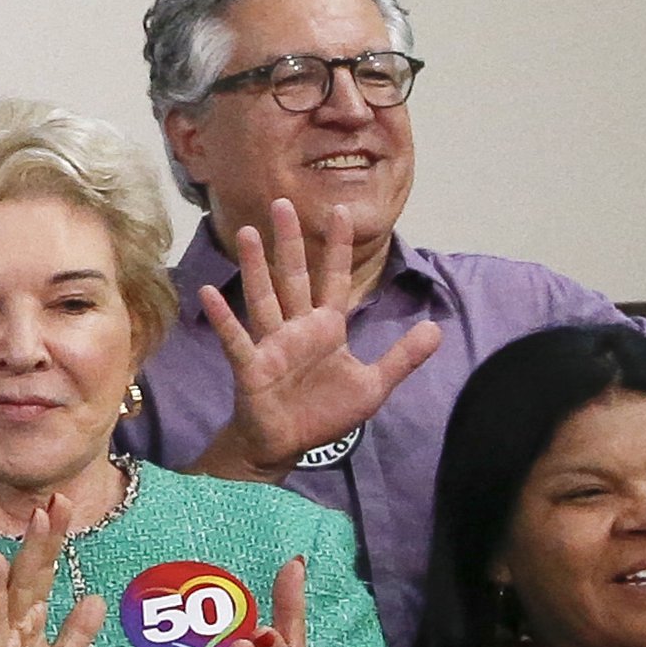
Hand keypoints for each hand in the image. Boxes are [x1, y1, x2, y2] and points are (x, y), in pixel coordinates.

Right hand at [0, 495, 106, 646]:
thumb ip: (76, 634)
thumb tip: (95, 598)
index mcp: (30, 627)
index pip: (44, 577)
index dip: (55, 543)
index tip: (66, 508)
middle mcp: (13, 628)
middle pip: (33, 573)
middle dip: (47, 537)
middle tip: (60, 498)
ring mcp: (1, 640)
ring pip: (19, 588)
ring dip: (29, 552)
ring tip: (40, 516)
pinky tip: (0, 561)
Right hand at [190, 200, 439, 482]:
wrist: (287, 444)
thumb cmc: (323, 413)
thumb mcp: (373, 386)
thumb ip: (403, 357)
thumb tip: (436, 328)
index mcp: (326, 328)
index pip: (335, 278)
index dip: (338, 246)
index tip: (342, 211)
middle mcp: (297, 328)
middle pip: (293, 276)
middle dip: (289, 240)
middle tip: (282, 202)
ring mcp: (271, 344)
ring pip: (263, 297)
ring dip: (255, 266)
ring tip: (246, 232)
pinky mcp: (251, 366)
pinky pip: (237, 338)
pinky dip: (224, 318)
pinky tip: (209, 293)